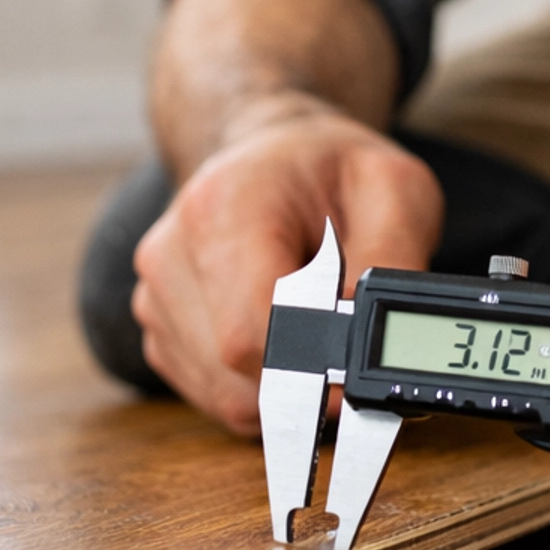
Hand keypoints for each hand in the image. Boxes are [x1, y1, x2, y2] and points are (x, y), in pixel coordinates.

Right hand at [131, 102, 442, 433]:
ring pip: (228, 395)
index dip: (312, 366)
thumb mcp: (394, 189)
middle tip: (345, 337)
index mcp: (223, 208)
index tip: (356, 369)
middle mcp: (172, 254)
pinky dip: (261, 384)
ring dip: (286, 384)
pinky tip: (283, 335)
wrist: (276, 154)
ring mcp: (155, 297)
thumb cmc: (334, 171)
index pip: (251, 329)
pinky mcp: (158, 332)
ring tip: (311, 321)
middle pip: (237, 371)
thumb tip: (373, 347)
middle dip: (306, 375)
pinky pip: (216, 395)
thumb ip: (391, 264)